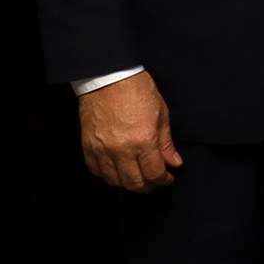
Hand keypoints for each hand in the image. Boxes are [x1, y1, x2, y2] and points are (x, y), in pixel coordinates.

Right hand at [76, 71, 183, 192]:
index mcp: (143, 140)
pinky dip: (108, 175)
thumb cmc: (137, 90)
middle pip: (135, 183)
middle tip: (155, 182)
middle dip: (148, 187)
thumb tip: (175, 162)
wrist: (108, 76)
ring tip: (137, 178)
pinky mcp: (88, 146)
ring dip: (128, 183)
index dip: (164, 180)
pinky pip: (97, 171)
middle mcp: (122, 149)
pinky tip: (117, 171)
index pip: (155, 173)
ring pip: (115, 181)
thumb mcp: (161, 114)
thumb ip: (166, 143)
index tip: (168, 178)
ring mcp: (102, 149)